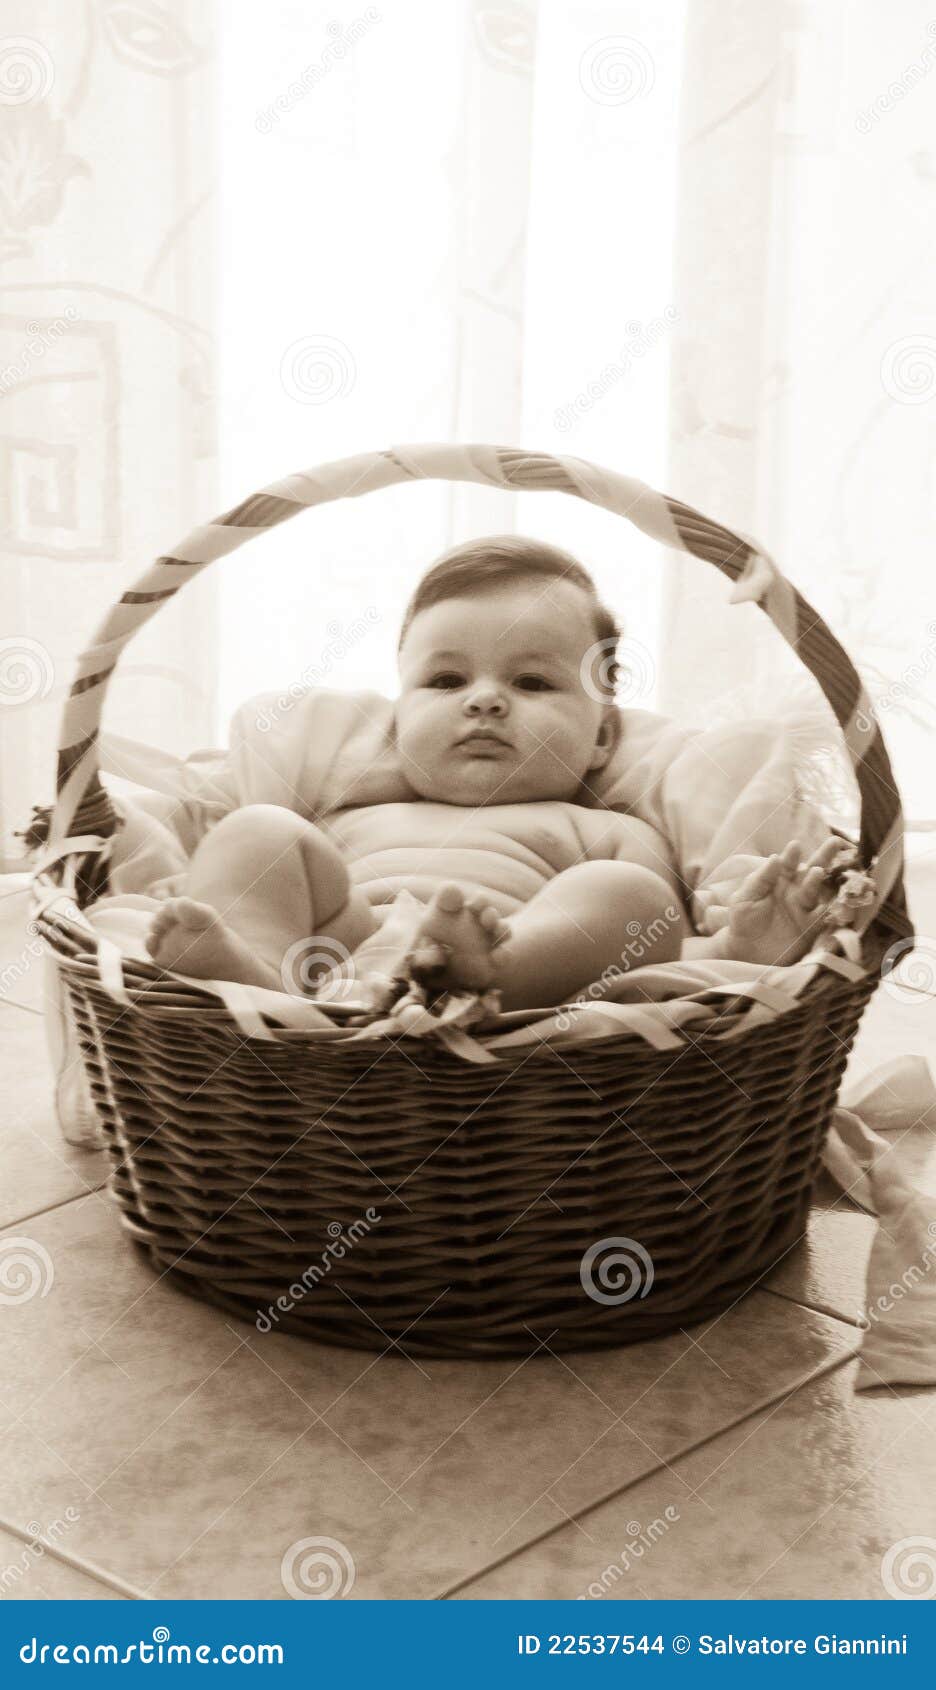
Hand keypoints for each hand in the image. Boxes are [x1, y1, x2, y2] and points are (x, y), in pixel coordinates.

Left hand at [711, 836, 843, 965]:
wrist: (747, 952)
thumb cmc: (743, 920)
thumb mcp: (744, 898)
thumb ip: (759, 879)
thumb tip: (774, 858)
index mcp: (778, 880)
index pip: (787, 863)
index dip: (792, 855)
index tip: (795, 846)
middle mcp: (796, 890)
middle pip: (812, 870)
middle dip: (823, 856)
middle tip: (835, 842)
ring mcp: (805, 908)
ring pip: (818, 891)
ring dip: (819, 881)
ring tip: (817, 873)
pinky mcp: (811, 927)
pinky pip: (823, 916)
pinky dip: (830, 909)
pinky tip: (834, 901)